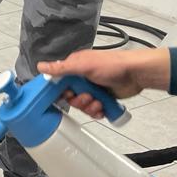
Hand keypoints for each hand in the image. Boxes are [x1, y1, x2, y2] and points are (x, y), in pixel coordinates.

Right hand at [37, 48, 169, 119]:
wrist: (135, 74)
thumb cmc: (111, 64)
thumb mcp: (82, 65)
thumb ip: (61, 68)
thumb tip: (41, 66)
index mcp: (75, 68)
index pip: (59, 82)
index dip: (60, 91)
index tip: (65, 95)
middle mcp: (82, 79)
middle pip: (70, 97)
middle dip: (78, 101)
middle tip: (86, 96)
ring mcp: (93, 89)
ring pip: (82, 105)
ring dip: (89, 107)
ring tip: (97, 101)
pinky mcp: (103, 99)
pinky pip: (93, 111)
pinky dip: (97, 111)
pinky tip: (102, 107)